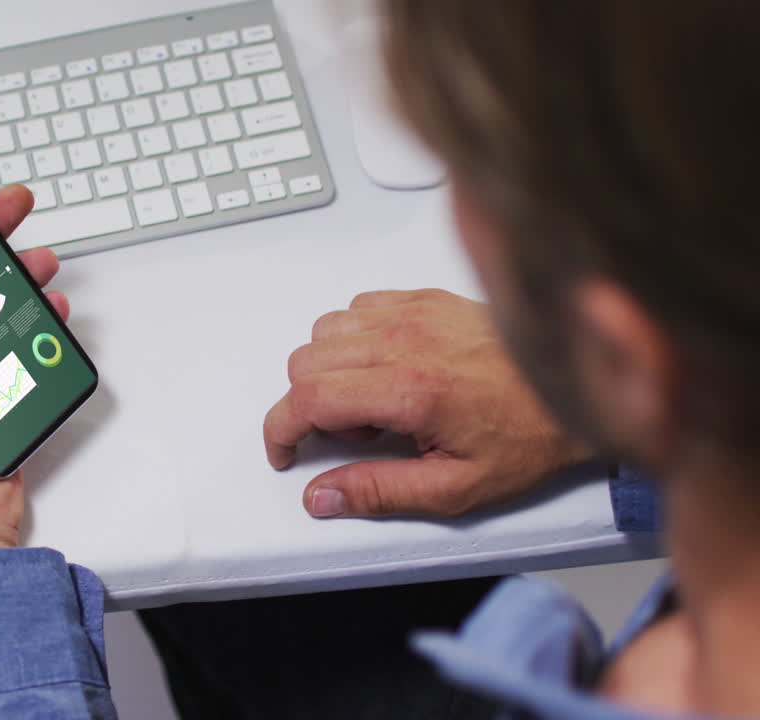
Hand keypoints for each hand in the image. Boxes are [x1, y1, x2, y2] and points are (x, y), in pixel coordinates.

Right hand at [264, 289, 590, 518]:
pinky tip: (386, 366)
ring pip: (325, 330)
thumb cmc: (529, 436)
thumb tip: (322, 496)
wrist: (580, 389)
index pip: (307, 398)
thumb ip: (380, 491)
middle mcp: (406, 341)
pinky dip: (355, 337)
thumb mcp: (457, 488)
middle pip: (306, 362)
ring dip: (329, 369)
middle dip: (307, 406)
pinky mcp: (427, 299)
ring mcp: (415, 313)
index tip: (285, 451)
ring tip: (373, 401)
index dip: (280, 430)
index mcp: (411, 390)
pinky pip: (359, 307)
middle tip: (353, 436)